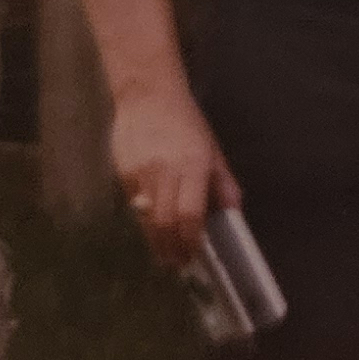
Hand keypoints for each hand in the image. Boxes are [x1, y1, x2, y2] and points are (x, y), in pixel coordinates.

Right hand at [111, 77, 233, 267]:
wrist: (148, 96)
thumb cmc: (186, 122)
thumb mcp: (211, 149)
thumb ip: (223, 182)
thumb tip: (234, 213)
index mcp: (194, 166)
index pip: (191, 214)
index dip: (191, 240)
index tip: (193, 255)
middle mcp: (167, 172)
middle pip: (166, 222)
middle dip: (172, 248)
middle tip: (177, 263)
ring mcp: (142, 173)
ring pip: (148, 218)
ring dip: (156, 241)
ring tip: (164, 255)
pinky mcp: (124, 173)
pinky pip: (134, 205)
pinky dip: (143, 221)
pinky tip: (150, 228)